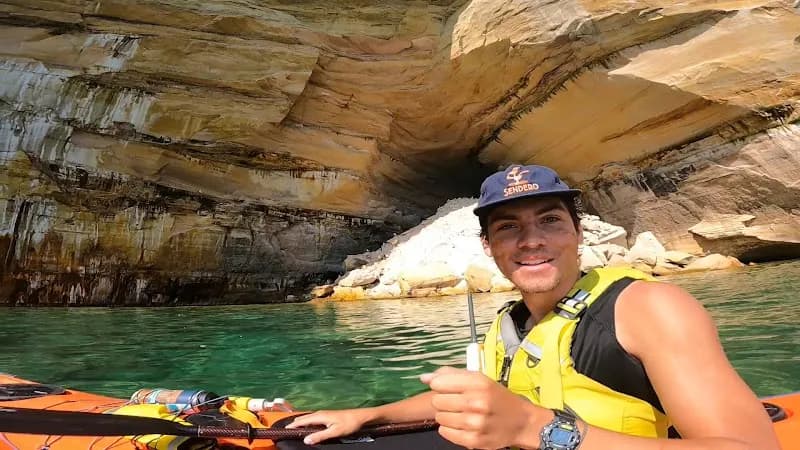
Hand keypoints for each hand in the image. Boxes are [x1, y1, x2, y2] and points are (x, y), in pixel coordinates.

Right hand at [285, 408, 375, 444]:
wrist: (361, 417)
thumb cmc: (349, 423)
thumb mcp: (334, 432)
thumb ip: (319, 436)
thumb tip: (306, 440)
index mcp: (320, 416)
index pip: (302, 420)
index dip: (292, 425)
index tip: (284, 430)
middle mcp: (320, 413)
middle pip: (304, 418)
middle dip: (295, 424)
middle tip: (286, 430)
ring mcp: (324, 414)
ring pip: (308, 418)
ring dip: (301, 423)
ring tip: (294, 429)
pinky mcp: (328, 416)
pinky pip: (313, 419)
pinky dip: (307, 423)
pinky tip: (308, 427)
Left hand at [421, 366, 551, 448]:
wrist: (521, 422)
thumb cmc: (497, 398)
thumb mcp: (479, 379)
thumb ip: (450, 375)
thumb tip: (424, 377)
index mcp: (478, 383)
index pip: (438, 383)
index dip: (440, 385)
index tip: (448, 388)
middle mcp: (476, 403)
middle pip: (437, 401)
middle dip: (444, 401)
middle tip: (457, 402)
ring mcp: (475, 424)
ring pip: (440, 417)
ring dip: (447, 415)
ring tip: (462, 414)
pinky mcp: (473, 440)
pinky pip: (444, 432)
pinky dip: (450, 429)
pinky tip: (462, 425)